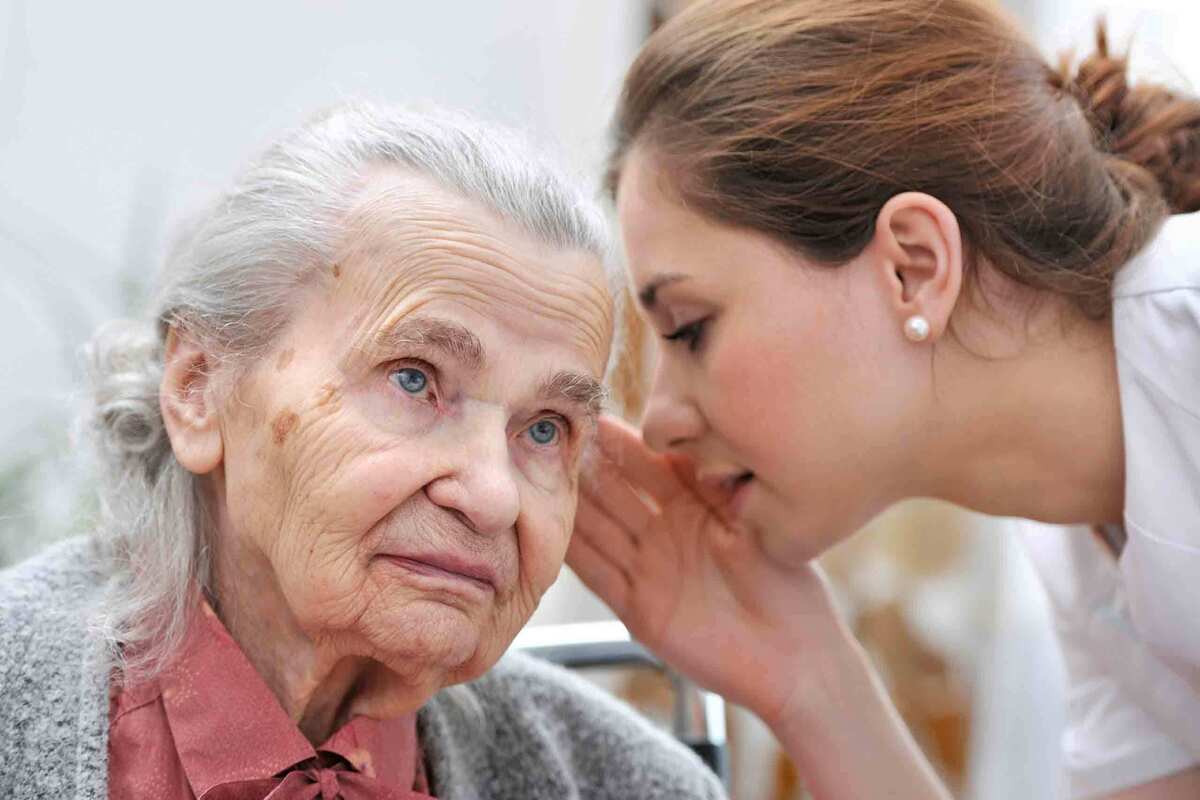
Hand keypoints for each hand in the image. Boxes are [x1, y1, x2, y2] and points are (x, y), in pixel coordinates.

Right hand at [567, 415, 850, 722]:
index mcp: (697, 506)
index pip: (650, 465)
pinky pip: (599, 575)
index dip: (622, 442)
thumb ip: (717, 486)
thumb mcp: (755, 525)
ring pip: (600, 530)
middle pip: (616, 494)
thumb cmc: (791, 589)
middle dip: (585, 467)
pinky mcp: (640, 610)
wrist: (794, 660)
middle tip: (550, 438)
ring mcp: (651, 570)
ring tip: (538, 476)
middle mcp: (667, 533)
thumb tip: (690, 436)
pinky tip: (548, 532)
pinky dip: (573, 556)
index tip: (591, 416)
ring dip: (572, 506)